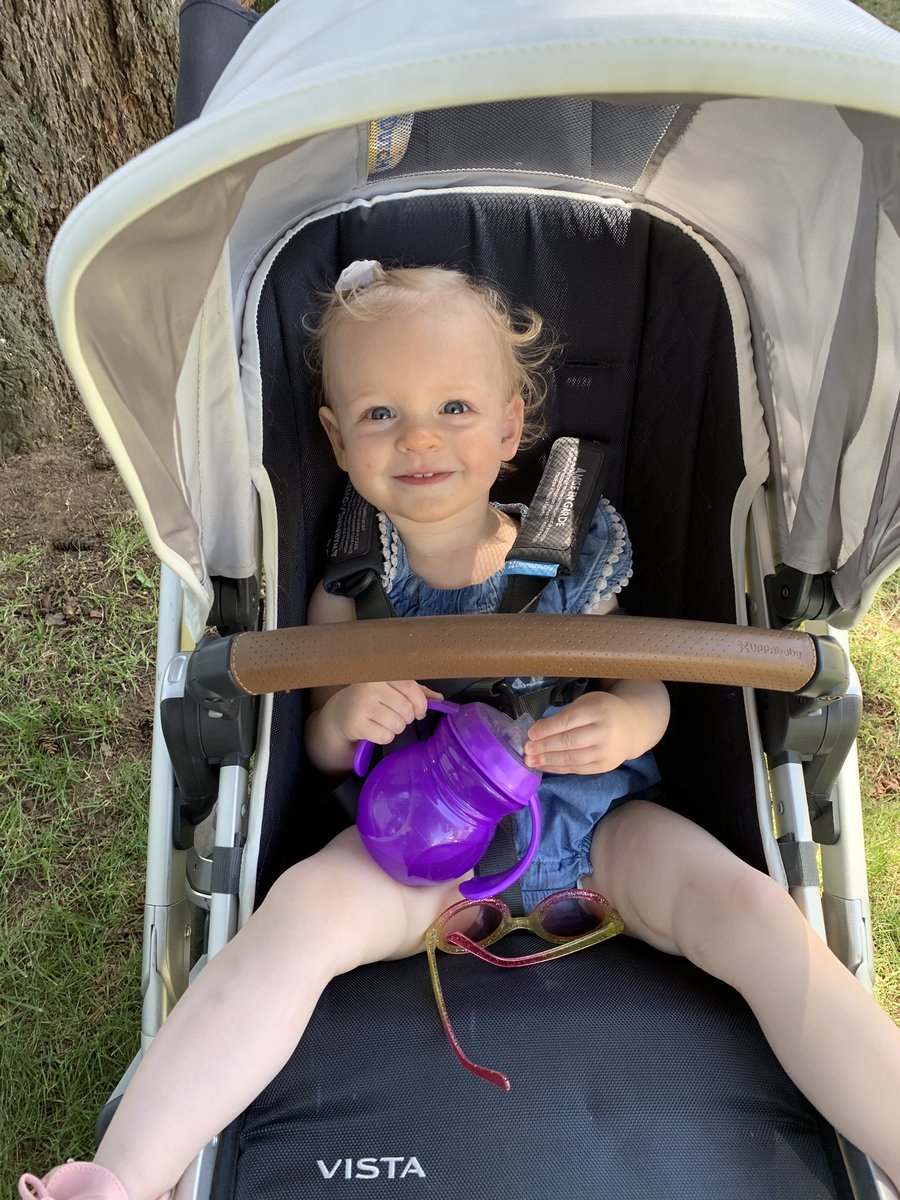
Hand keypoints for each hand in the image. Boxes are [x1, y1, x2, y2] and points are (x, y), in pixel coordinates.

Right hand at [324, 680, 442, 746]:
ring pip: (397, 724)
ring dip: (397, 728)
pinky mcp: (356, 724)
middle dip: (408, 718)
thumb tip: (439, 699)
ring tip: (387, 722)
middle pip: (406, 709)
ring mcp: (361, 705)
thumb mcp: (394, 689)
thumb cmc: (374, 698)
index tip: (420, 711)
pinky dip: (386, 737)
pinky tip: (377, 729)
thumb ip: (417, 692)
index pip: (411, 688)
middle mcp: (369, 686)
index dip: (421, 704)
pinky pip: (384, 736)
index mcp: (381, 673)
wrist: (342, 712)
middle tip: (400, 716)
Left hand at [522, 690, 639, 774]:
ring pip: (572, 758)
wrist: (632, 727)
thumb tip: (537, 730)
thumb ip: (565, 715)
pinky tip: (544, 765)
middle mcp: (603, 732)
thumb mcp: (586, 703)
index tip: (530, 734)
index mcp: (597, 710)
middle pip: (569, 741)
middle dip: (544, 747)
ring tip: (530, 760)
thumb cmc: (603, 711)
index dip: (547, 729)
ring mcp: (605, 751)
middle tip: (526, 749)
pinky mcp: (604, 766)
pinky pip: (577, 769)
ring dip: (548, 760)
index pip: (568, 721)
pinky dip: (558, 768)